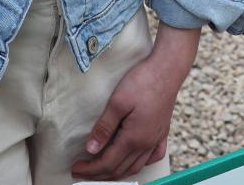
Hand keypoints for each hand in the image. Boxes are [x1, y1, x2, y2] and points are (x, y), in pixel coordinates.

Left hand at [70, 38, 193, 180]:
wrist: (167, 69)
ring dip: (117, 173)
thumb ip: (104, 127)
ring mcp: (156, 139)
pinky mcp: (162, 132)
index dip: (90, 169)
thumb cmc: (142, 82)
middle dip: (99, 175)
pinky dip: (140, 165)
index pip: (107, 163)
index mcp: (134, 138)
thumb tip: (90, 149)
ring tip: (101, 171)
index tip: (75, 168)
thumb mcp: (117, 102)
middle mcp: (146, 144)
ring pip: (135, 167)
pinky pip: (153, 157)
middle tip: (82, 172)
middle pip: (120, 169)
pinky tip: (132, 162)